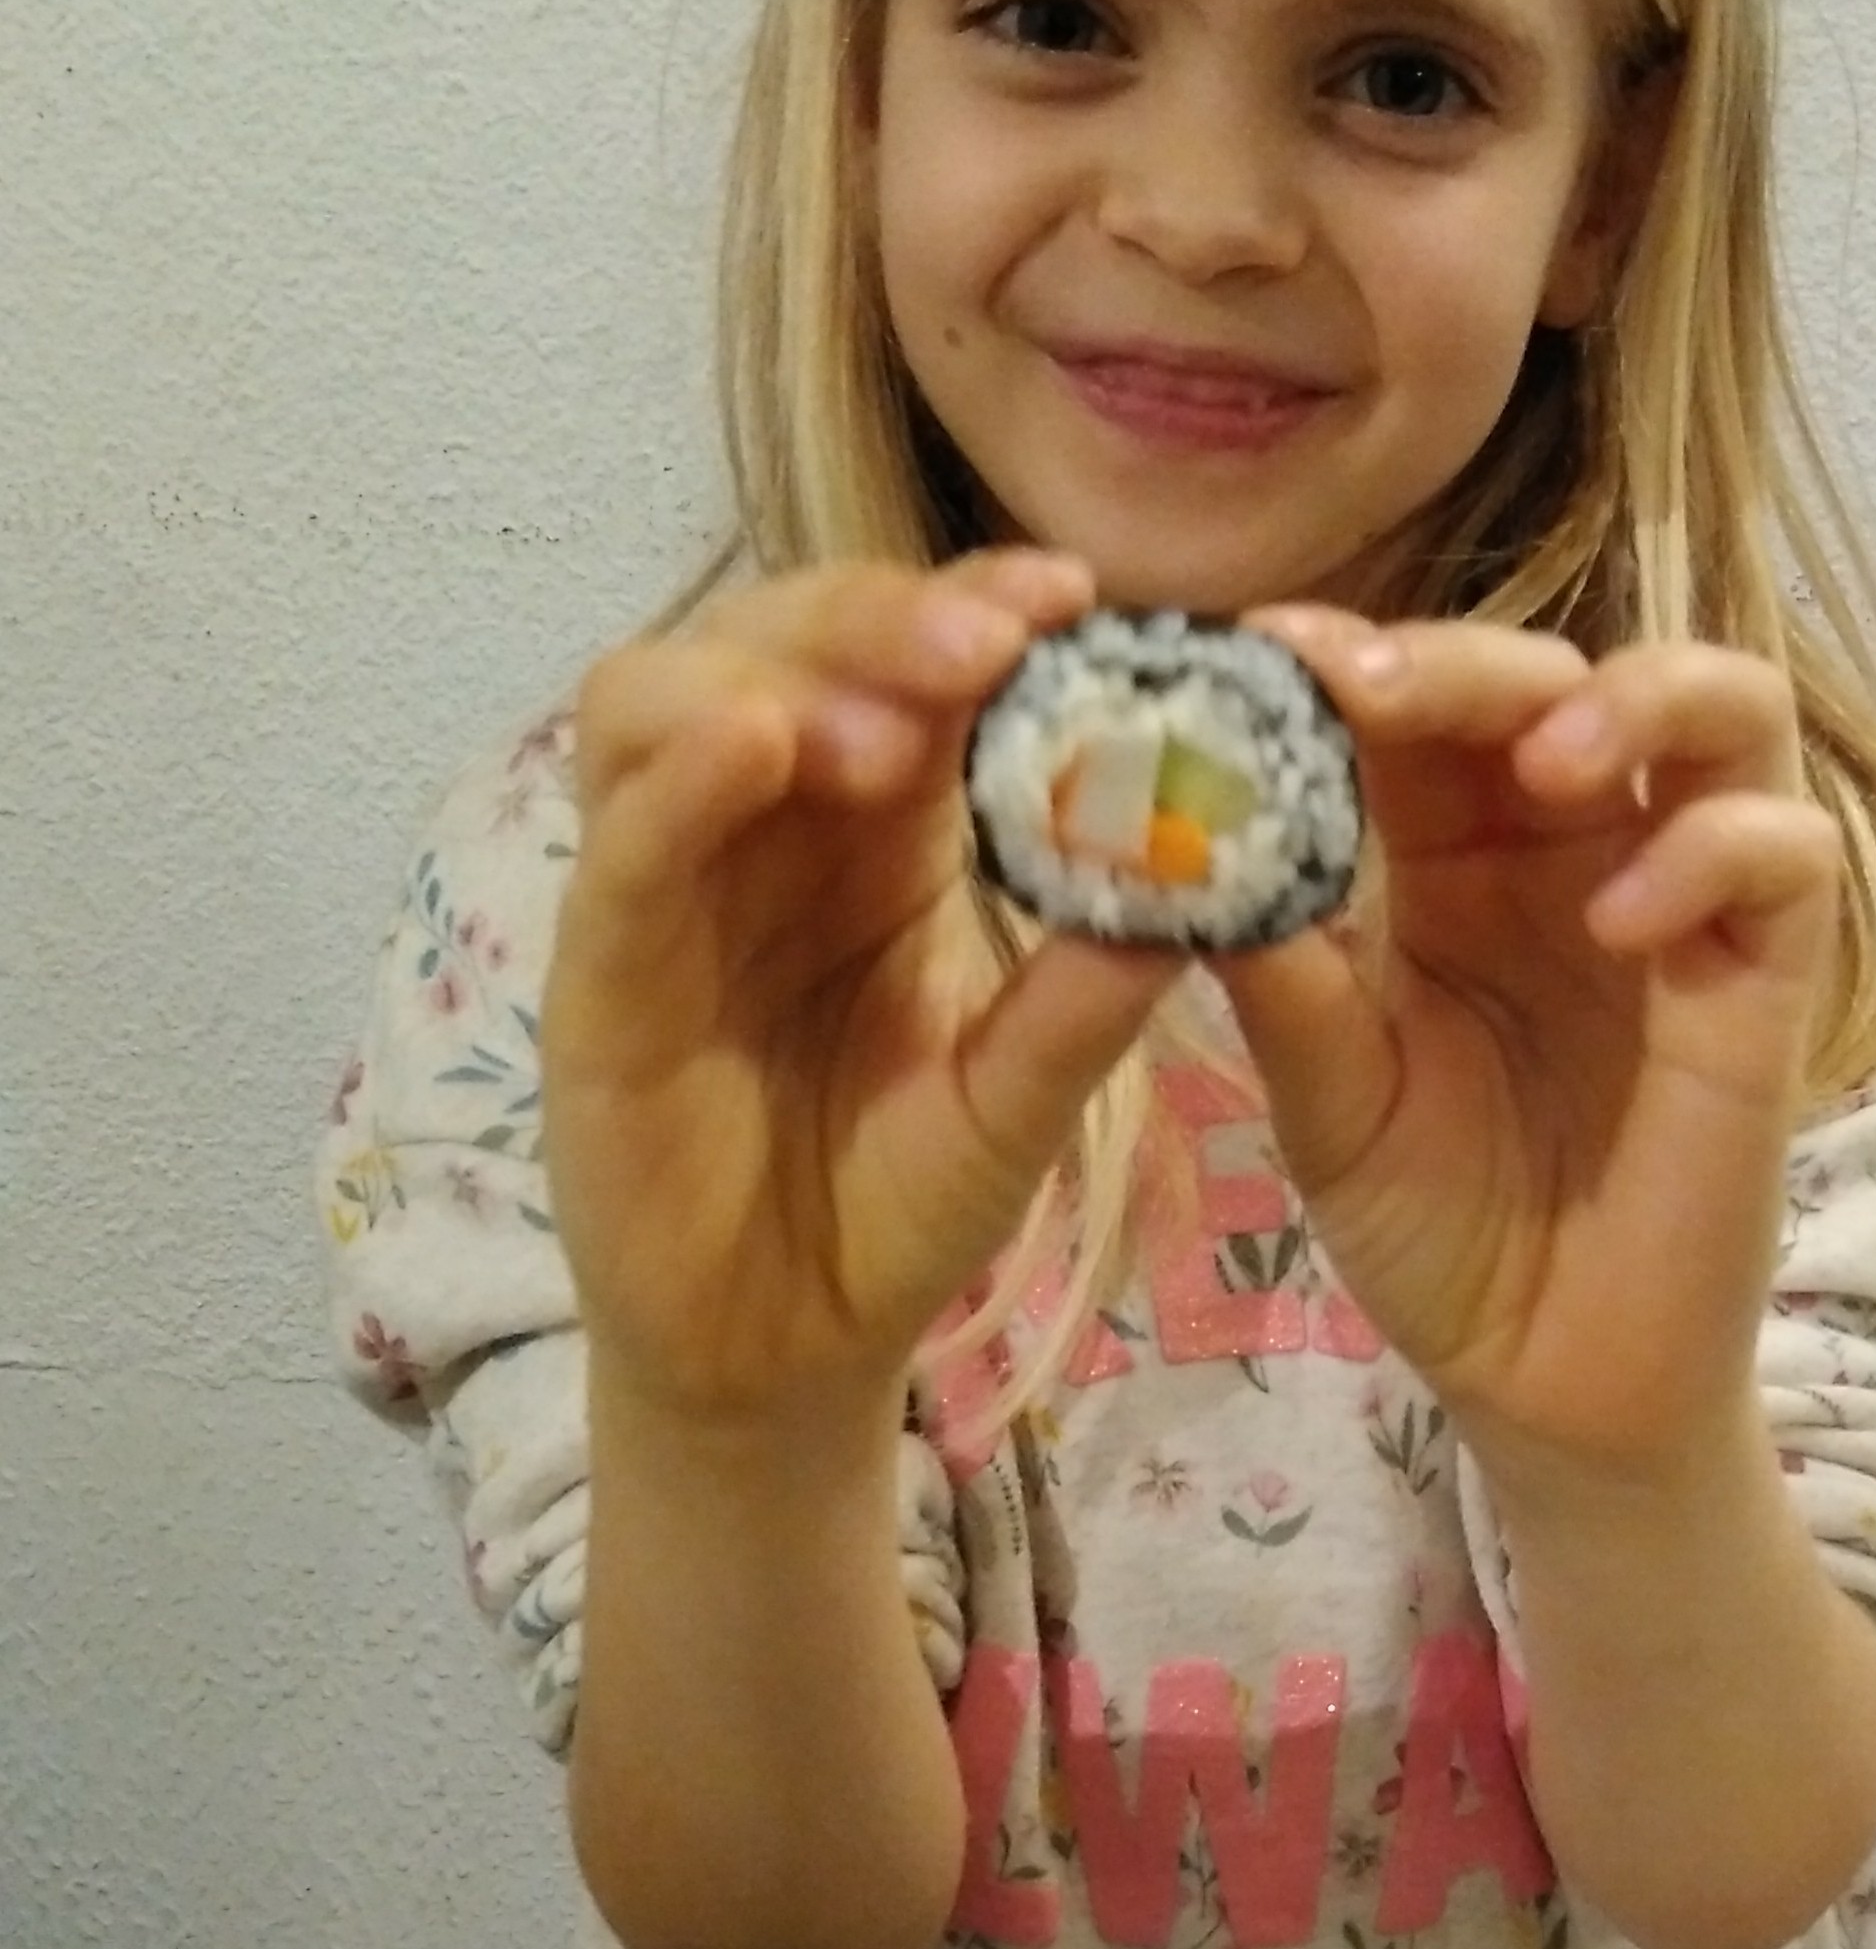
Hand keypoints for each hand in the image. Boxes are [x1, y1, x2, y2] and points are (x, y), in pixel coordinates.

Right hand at [543, 550, 1179, 1443]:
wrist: (786, 1353)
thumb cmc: (893, 1202)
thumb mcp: (1016, 1101)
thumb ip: (1085, 1001)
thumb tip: (1205, 886)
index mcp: (881, 826)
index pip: (909, 664)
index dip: (978, 608)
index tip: (1073, 596)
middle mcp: (766, 823)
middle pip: (783, 639)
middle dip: (886, 618)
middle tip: (996, 642)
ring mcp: (668, 882)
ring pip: (666, 695)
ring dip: (777, 677)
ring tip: (892, 728)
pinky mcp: (598, 971)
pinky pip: (620, 844)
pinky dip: (677, 779)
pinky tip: (754, 746)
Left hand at [1216, 611, 1838, 1490]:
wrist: (1547, 1382)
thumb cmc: (1439, 1232)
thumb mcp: (1333, 1105)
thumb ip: (1284, 984)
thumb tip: (1192, 852)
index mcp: (1453, 854)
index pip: (1420, 702)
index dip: (1349, 657)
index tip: (1259, 653)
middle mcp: (1573, 848)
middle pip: (1557, 670)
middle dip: (1468, 658)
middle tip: (1374, 688)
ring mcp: (1684, 900)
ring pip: (1728, 707)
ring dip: (1640, 695)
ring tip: (1548, 759)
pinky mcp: (1767, 979)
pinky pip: (1787, 855)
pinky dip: (1714, 851)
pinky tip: (1622, 920)